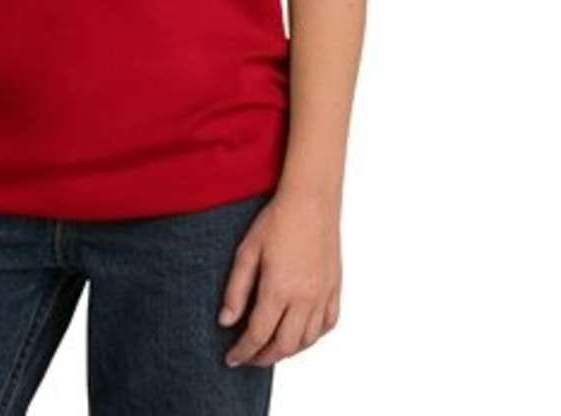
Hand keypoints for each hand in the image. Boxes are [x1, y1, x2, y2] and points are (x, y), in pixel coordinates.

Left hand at [217, 189, 341, 367]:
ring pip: (307, 340)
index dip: (243, 352)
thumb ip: (236, 290)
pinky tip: (300, 333)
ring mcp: (323, 295)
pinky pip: (327, 324)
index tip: (231, 359)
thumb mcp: (247, 251)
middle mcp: (304, 298)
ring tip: (271, 347)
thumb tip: (226, 322)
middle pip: (284, 345)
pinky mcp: (335, 288)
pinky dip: (313, 336)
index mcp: (279, 290)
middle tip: (249, 357)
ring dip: (288, 350)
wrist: (311, 201)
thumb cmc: (276, 221)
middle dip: (263, 357)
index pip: (258, 334)